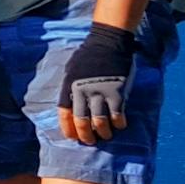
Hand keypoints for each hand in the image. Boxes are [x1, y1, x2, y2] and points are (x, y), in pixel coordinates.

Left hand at [57, 22, 135, 144]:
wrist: (108, 42)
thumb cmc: (89, 55)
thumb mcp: (71, 69)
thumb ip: (70, 87)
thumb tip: (70, 106)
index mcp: (69, 86)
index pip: (65, 114)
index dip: (68, 129)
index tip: (73, 137)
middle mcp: (82, 92)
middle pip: (82, 122)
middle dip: (86, 135)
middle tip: (91, 141)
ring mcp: (100, 93)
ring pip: (100, 123)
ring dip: (103, 133)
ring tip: (106, 135)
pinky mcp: (117, 93)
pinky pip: (117, 116)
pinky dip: (119, 124)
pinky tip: (120, 125)